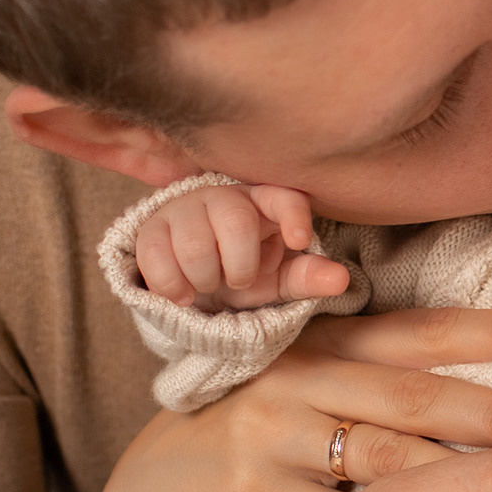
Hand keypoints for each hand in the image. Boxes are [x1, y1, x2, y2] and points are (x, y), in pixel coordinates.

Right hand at [89, 307, 491, 491]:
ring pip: (379, 455)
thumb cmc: (261, 444)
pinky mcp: (245, 490)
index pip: (420, 330)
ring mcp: (269, 431)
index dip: (489, 331)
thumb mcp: (317, 397)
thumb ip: (390, 388)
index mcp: (327, 344)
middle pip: (411, 393)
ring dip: (461, 478)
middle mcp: (299, 376)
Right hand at [132, 180, 350, 309]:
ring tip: (209, 286)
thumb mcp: (278, 280)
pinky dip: (171, 285)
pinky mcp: (150, 227)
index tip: (300, 241)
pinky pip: (155, 255)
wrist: (191, 283)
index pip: (284, 198)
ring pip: (193, 242)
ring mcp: (185, 208)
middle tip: (238, 280)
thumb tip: (341, 280)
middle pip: (235, 221)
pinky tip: (182, 295)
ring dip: (205, 278)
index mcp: (265, 203)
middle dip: (240, 265)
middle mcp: (225, 197)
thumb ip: (306, 277)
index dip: (293, 215)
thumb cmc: (242, 272)